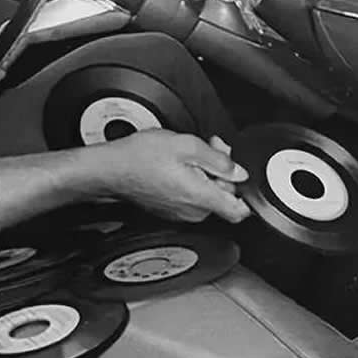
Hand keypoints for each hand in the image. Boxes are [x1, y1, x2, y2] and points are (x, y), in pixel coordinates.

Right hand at [100, 131, 251, 223]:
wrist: (111, 169)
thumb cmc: (140, 158)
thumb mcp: (186, 145)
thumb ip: (218, 159)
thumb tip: (238, 171)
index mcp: (201, 197)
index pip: (240, 211)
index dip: (246, 192)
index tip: (240, 174)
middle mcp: (193, 211)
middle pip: (223, 196)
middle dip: (221, 170)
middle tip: (211, 147)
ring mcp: (180, 212)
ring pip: (206, 195)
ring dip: (205, 173)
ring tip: (190, 153)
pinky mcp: (169, 209)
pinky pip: (190, 197)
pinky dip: (190, 180)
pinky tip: (178, 163)